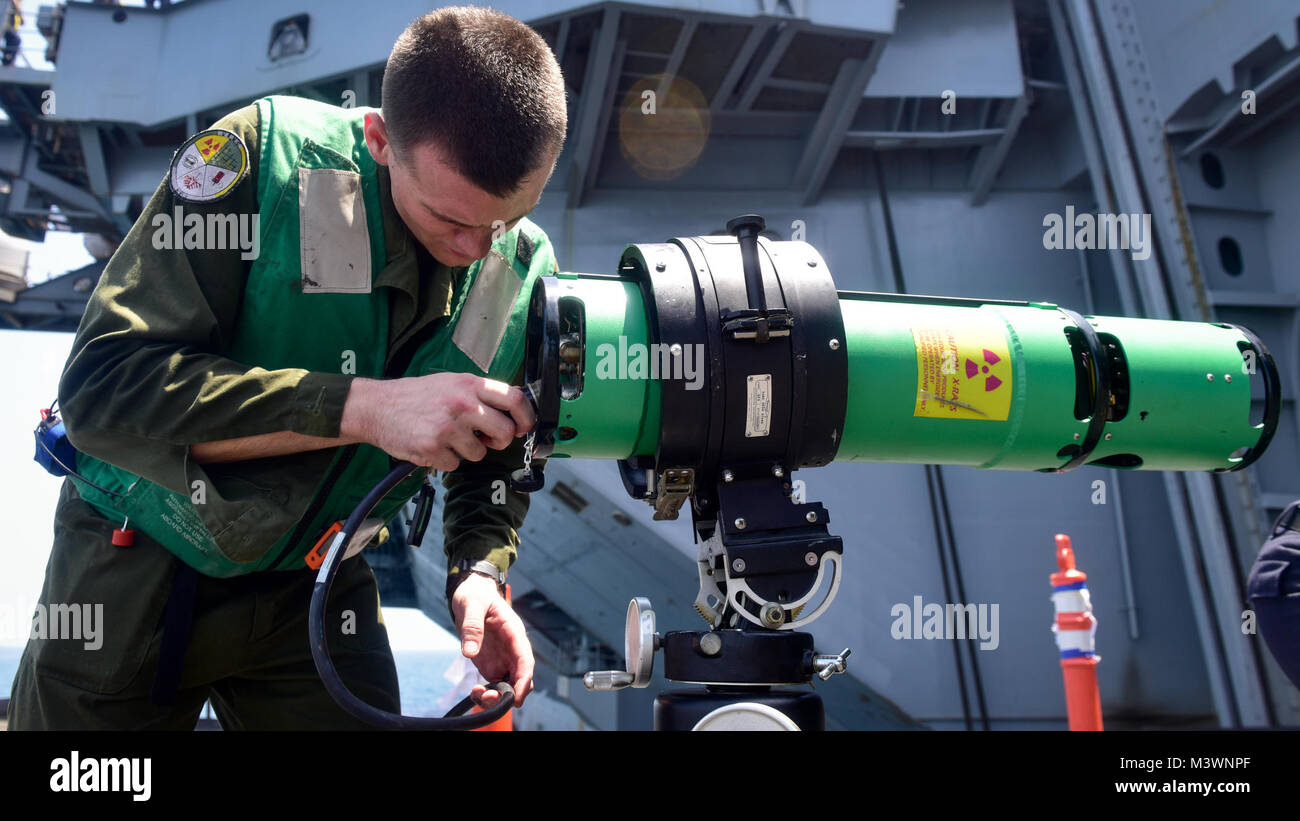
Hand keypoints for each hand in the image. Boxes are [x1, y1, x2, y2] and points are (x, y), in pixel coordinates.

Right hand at [343, 373, 534, 471]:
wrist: (376, 407)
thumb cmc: (416, 396)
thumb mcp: (451, 383)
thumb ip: (480, 394)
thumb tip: (512, 406)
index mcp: (469, 384)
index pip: (514, 399)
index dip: (525, 417)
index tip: (523, 428)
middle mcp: (462, 404)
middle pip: (504, 432)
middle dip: (498, 441)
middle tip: (486, 440)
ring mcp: (448, 427)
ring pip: (479, 453)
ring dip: (467, 451)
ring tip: (447, 437)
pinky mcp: (433, 447)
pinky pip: (455, 464)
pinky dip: (445, 460)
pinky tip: (432, 445)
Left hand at [451, 572, 533, 708]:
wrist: (470, 594)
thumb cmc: (475, 595)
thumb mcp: (471, 605)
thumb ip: (472, 627)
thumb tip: (470, 652)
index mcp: (513, 632)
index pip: (525, 659)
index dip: (524, 679)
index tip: (517, 696)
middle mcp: (511, 648)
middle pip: (520, 677)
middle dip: (510, 693)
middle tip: (488, 697)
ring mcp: (502, 658)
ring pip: (509, 684)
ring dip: (497, 696)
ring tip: (477, 695)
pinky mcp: (490, 663)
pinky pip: (494, 684)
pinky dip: (486, 693)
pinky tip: (474, 692)